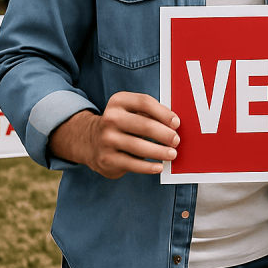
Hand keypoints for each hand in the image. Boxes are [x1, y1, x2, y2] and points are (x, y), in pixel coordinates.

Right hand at [48, 92, 180, 178]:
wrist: (91, 141)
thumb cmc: (123, 124)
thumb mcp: (131, 110)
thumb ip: (150, 113)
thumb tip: (174, 124)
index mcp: (119, 101)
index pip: (145, 102)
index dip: (164, 113)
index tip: (177, 123)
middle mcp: (110, 118)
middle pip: (144, 125)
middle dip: (164, 134)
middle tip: (176, 140)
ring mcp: (106, 139)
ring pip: (139, 146)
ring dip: (159, 151)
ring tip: (172, 154)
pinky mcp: (106, 158)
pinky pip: (132, 164)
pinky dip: (148, 166)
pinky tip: (159, 166)